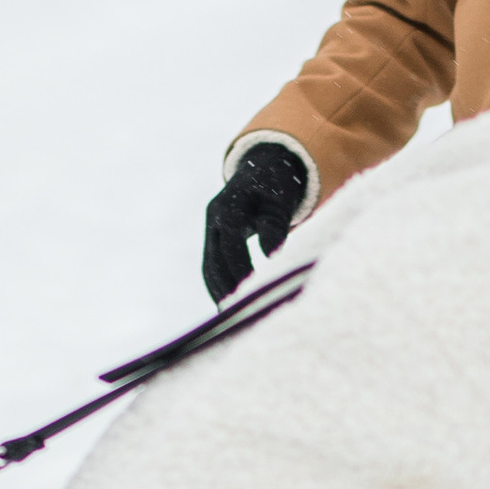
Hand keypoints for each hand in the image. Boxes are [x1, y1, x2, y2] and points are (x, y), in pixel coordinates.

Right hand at [203, 139, 311, 302]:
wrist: (262, 169)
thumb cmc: (276, 187)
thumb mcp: (279, 201)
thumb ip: (275, 226)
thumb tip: (271, 253)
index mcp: (229, 207)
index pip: (231, 244)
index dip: (239, 268)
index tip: (250, 291)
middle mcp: (214, 218)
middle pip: (214, 261)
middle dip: (225, 289)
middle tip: (238, 315)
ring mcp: (211, 230)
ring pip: (209, 268)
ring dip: (219, 293)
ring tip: (232, 319)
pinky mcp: (214, 241)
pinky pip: (212, 269)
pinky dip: (220, 288)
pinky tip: (231, 307)